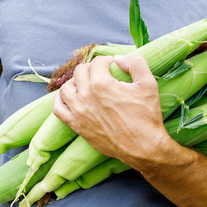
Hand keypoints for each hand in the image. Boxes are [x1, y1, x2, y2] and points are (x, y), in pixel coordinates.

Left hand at [52, 54, 175, 165]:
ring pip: (66, 87)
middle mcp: (86, 96)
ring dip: (75, 82)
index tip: (113, 66)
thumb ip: (135, 63)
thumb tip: (118, 59)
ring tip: (87, 84)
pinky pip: (58, 108)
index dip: (107, 61)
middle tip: (102, 74)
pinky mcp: (76, 125)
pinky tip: (70, 97)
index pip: (97, 62)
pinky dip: (61, 99)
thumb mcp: (148, 84)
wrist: (143, 147)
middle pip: (80, 71)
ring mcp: (79, 112)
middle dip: (92, 69)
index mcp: (102, 83)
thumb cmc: (146, 116)